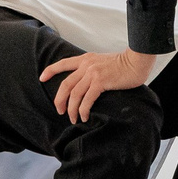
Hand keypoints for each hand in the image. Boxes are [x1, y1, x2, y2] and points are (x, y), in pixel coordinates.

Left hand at [38, 48, 155, 121]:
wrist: (136, 61)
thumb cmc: (123, 64)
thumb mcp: (102, 61)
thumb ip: (92, 68)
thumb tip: (85, 82)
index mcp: (85, 59)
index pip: (63, 63)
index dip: (50, 71)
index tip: (41, 78)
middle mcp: (86, 65)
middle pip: (65, 84)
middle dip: (59, 100)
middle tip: (60, 111)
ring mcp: (92, 73)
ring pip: (74, 94)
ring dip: (71, 109)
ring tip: (73, 119)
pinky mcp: (100, 82)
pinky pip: (86, 100)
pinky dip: (83, 110)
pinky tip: (85, 117)